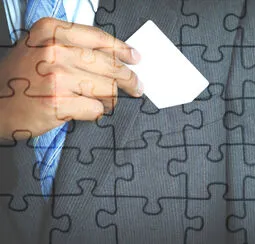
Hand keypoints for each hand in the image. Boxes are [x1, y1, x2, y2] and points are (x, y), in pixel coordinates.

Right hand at [0, 17, 142, 140]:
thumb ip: (76, 47)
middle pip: (109, 65)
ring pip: (106, 88)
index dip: (122, 50)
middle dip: (129, 79)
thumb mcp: (43, 48)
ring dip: (111, 98)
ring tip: (105, 101)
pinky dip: (97, 112)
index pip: (99, 38)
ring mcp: (56, 78)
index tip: (135, 58)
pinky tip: (87, 110)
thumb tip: (117, 57)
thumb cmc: (24, 77)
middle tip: (137, 86)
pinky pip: (96, 108)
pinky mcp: (57, 103)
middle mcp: (53, 51)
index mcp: (51, 31)